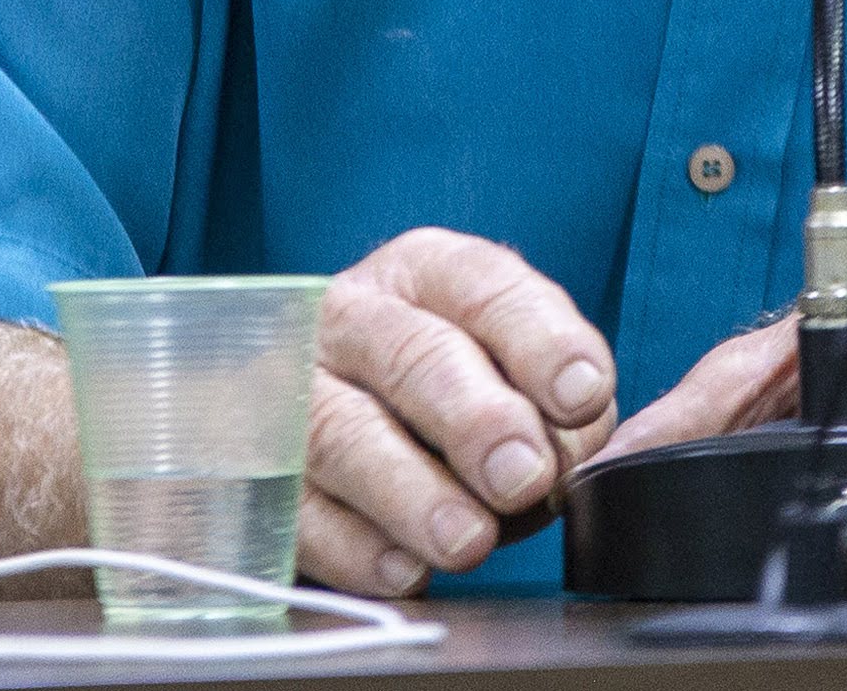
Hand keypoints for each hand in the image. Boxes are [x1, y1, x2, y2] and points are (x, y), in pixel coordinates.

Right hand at [297, 228, 617, 593]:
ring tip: (466, 539)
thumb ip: (556, 410)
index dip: (537, 340)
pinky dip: (353, 546)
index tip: (582, 396)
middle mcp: (351, 320)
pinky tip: (404, 569)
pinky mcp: (263, 474)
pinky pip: (299, 509)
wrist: (351, 445)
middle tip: (522, 475)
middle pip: (405, 353)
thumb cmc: (458, 409)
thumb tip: (566, 457)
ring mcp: (296, 393)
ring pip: (339, 431)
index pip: (480, 285)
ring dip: (407, 490)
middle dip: (472, 417)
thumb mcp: (521, 384)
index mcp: (424, 277)